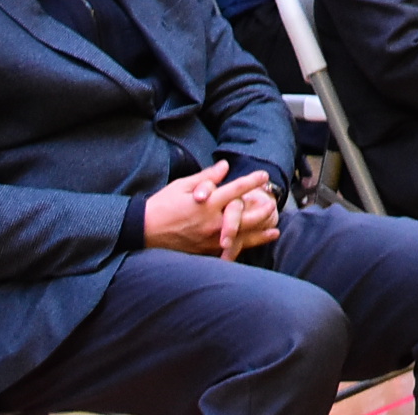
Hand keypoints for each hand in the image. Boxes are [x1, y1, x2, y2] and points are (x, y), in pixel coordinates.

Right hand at [143, 162, 274, 256]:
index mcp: (208, 202)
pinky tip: (253, 246)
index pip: (236, 190)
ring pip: (242, 236)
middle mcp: (211, 221)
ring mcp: (209, 239)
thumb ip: (207, 177)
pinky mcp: (203, 251)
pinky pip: (228, 250)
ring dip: (260, 233)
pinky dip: (243, 247)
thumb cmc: (161, 205)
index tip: (264, 175)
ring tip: (274, 229)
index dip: (252, 181)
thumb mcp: (182, 185)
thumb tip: (225, 166)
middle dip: (262, 209)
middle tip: (273, 204)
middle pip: (246, 216)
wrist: (142, 231)